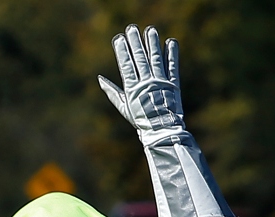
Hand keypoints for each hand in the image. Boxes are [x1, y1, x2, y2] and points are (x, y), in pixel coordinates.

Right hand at [98, 24, 184, 145]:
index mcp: (133, 89)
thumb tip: (100, 79)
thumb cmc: (140, 119)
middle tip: (132, 28)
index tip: (119, 38)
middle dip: (135, 42)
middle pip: (140, 59)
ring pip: (155, 59)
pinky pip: (172, 67)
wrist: (161, 130)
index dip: (122, 51)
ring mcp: (160, 83)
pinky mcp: (173, 84)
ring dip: (153, 43)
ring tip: (150, 30)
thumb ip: (113, 92)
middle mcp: (146, 84)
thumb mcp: (124, 107)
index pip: (126, 66)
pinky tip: (170, 42)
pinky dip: (172, 54)